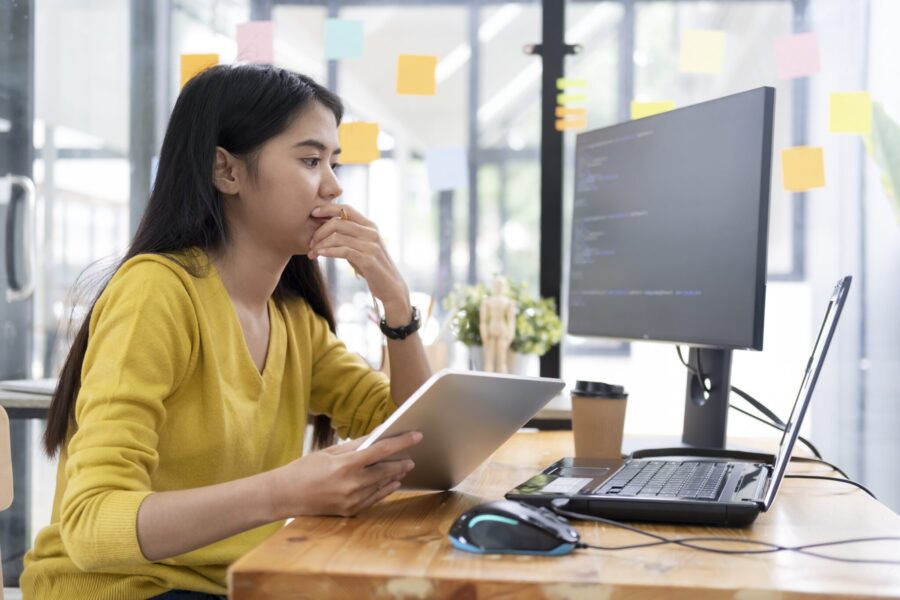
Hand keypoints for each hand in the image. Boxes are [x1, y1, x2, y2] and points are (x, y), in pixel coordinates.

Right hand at [267, 431, 422, 518]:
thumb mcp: (329, 452)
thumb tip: (377, 436)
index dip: (401, 442)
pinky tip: (392, 483)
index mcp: (344, 465)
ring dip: (395, 476)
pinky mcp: (349, 511)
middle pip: (385, 470)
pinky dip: (385, 490)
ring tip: (404, 467)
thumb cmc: (304, 469)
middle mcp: (350, 484)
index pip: (380, 450)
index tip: (416, 436)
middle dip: (401, 462)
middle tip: (412, 456)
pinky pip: (373, 499)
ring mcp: (351, 500)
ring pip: (381, 486)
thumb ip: (355, 445)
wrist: (284, 496)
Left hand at [307, 204, 408, 306]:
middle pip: (338, 222)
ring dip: (321, 244)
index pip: (346, 209)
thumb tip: (327, 227)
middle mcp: (372, 232)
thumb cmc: (372, 268)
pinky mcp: (368, 259)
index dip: (328, 208)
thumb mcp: (362, 247)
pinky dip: (329, 252)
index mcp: (370, 226)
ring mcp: (371, 245)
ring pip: (338, 237)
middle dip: (320, 231)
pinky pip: (343, 251)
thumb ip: (349, 236)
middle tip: (310, 243)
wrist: (390, 287)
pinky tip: (320, 255)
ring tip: (312, 253)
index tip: (313, 213)